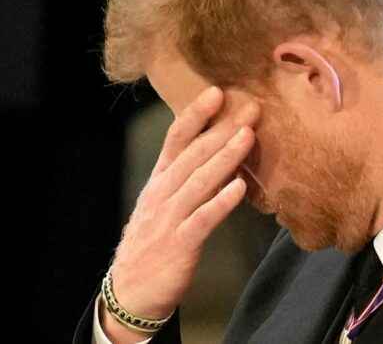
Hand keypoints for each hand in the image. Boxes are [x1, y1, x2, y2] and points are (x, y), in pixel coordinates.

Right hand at [102, 86, 259, 341]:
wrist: (131, 291)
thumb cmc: (154, 243)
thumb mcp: (162, 204)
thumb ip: (186, 179)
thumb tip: (219, 154)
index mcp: (159, 181)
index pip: (175, 139)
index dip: (196, 115)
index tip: (217, 92)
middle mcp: (162, 193)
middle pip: (193, 154)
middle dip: (222, 129)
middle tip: (250, 107)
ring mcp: (169, 218)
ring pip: (199, 181)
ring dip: (224, 157)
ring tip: (248, 136)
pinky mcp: (180, 244)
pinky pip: (202, 219)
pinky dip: (221, 202)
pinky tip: (240, 187)